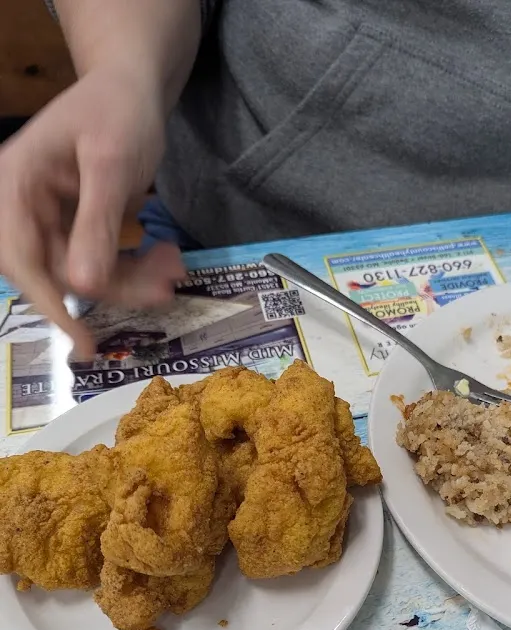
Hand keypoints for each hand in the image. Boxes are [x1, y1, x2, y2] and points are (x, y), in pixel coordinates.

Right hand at [0, 68, 185, 357]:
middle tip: (163, 290)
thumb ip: (96, 223)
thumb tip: (84, 285)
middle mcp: (23, 208)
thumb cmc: (117, 111)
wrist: (133, 88)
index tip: (80, 339)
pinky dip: (134, 269)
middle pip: (58, 272)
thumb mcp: (111, 163)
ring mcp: (50, 220)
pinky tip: (166, 260)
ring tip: (175, 268)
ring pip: (85, 275)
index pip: (21, 258)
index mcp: (15, 185)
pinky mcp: (76, 228)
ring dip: (132, 280)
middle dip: (112, 288)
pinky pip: (100, 264)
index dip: (49, 303)